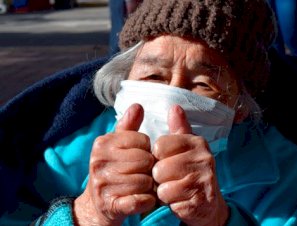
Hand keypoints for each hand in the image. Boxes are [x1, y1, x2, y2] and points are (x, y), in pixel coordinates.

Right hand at [73, 104, 155, 225]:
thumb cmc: (113, 169)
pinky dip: (147, 201)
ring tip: (142, 186)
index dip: (147, 149)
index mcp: (103, 143)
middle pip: (145, 160)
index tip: (140, 156)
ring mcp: (103, 185)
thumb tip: (138, 105)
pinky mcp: (111, 205)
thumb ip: (129, 126)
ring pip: (145, 181)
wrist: (96, 205)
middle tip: (143, 173)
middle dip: (149, 168)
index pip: (142, 140)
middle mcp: (99, 162)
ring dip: (150, 186)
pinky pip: (141, 200)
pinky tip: (143, 199)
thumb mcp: (117, 145)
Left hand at [152, 105, 228, 225]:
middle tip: (171, 178)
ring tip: (175, 188)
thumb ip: (179, 129)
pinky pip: (169, 200)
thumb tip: (175, 107)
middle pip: (159, 167)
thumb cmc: (192, 173)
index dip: (158, 157)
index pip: (160, 145)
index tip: (167, 161)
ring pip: (162, 185)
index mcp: (197, 142)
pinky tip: (179, 199)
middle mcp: (204, 158)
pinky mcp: (199, 199)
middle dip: (160, 177)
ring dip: (163, 190)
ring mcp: (203, 180)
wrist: (208, 204)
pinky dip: (169, 202)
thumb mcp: (187, 149)